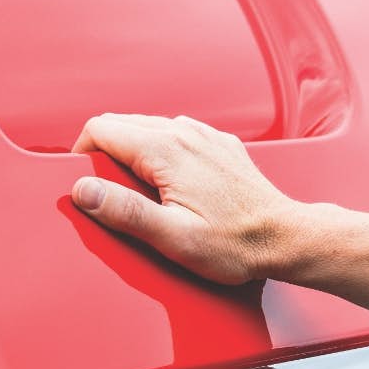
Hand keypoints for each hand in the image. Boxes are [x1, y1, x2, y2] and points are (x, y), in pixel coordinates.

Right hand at [70, 114, 299, 284]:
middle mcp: (185, 132)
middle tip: (108, 194)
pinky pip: (175, 136)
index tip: (85, 184)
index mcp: (166, 150)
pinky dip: (160, 153)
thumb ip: (124, 211)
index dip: (82, 154)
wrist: (286, 238)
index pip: (101, 129)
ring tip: (138, 193)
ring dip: (131, 152)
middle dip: (104, 154)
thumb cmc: (234, 245)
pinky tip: (170, 186)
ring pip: (148, 127)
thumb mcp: (173, 237)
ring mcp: (205, 134)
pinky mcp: (219, 144)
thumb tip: (82, 190)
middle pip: (121, 124)